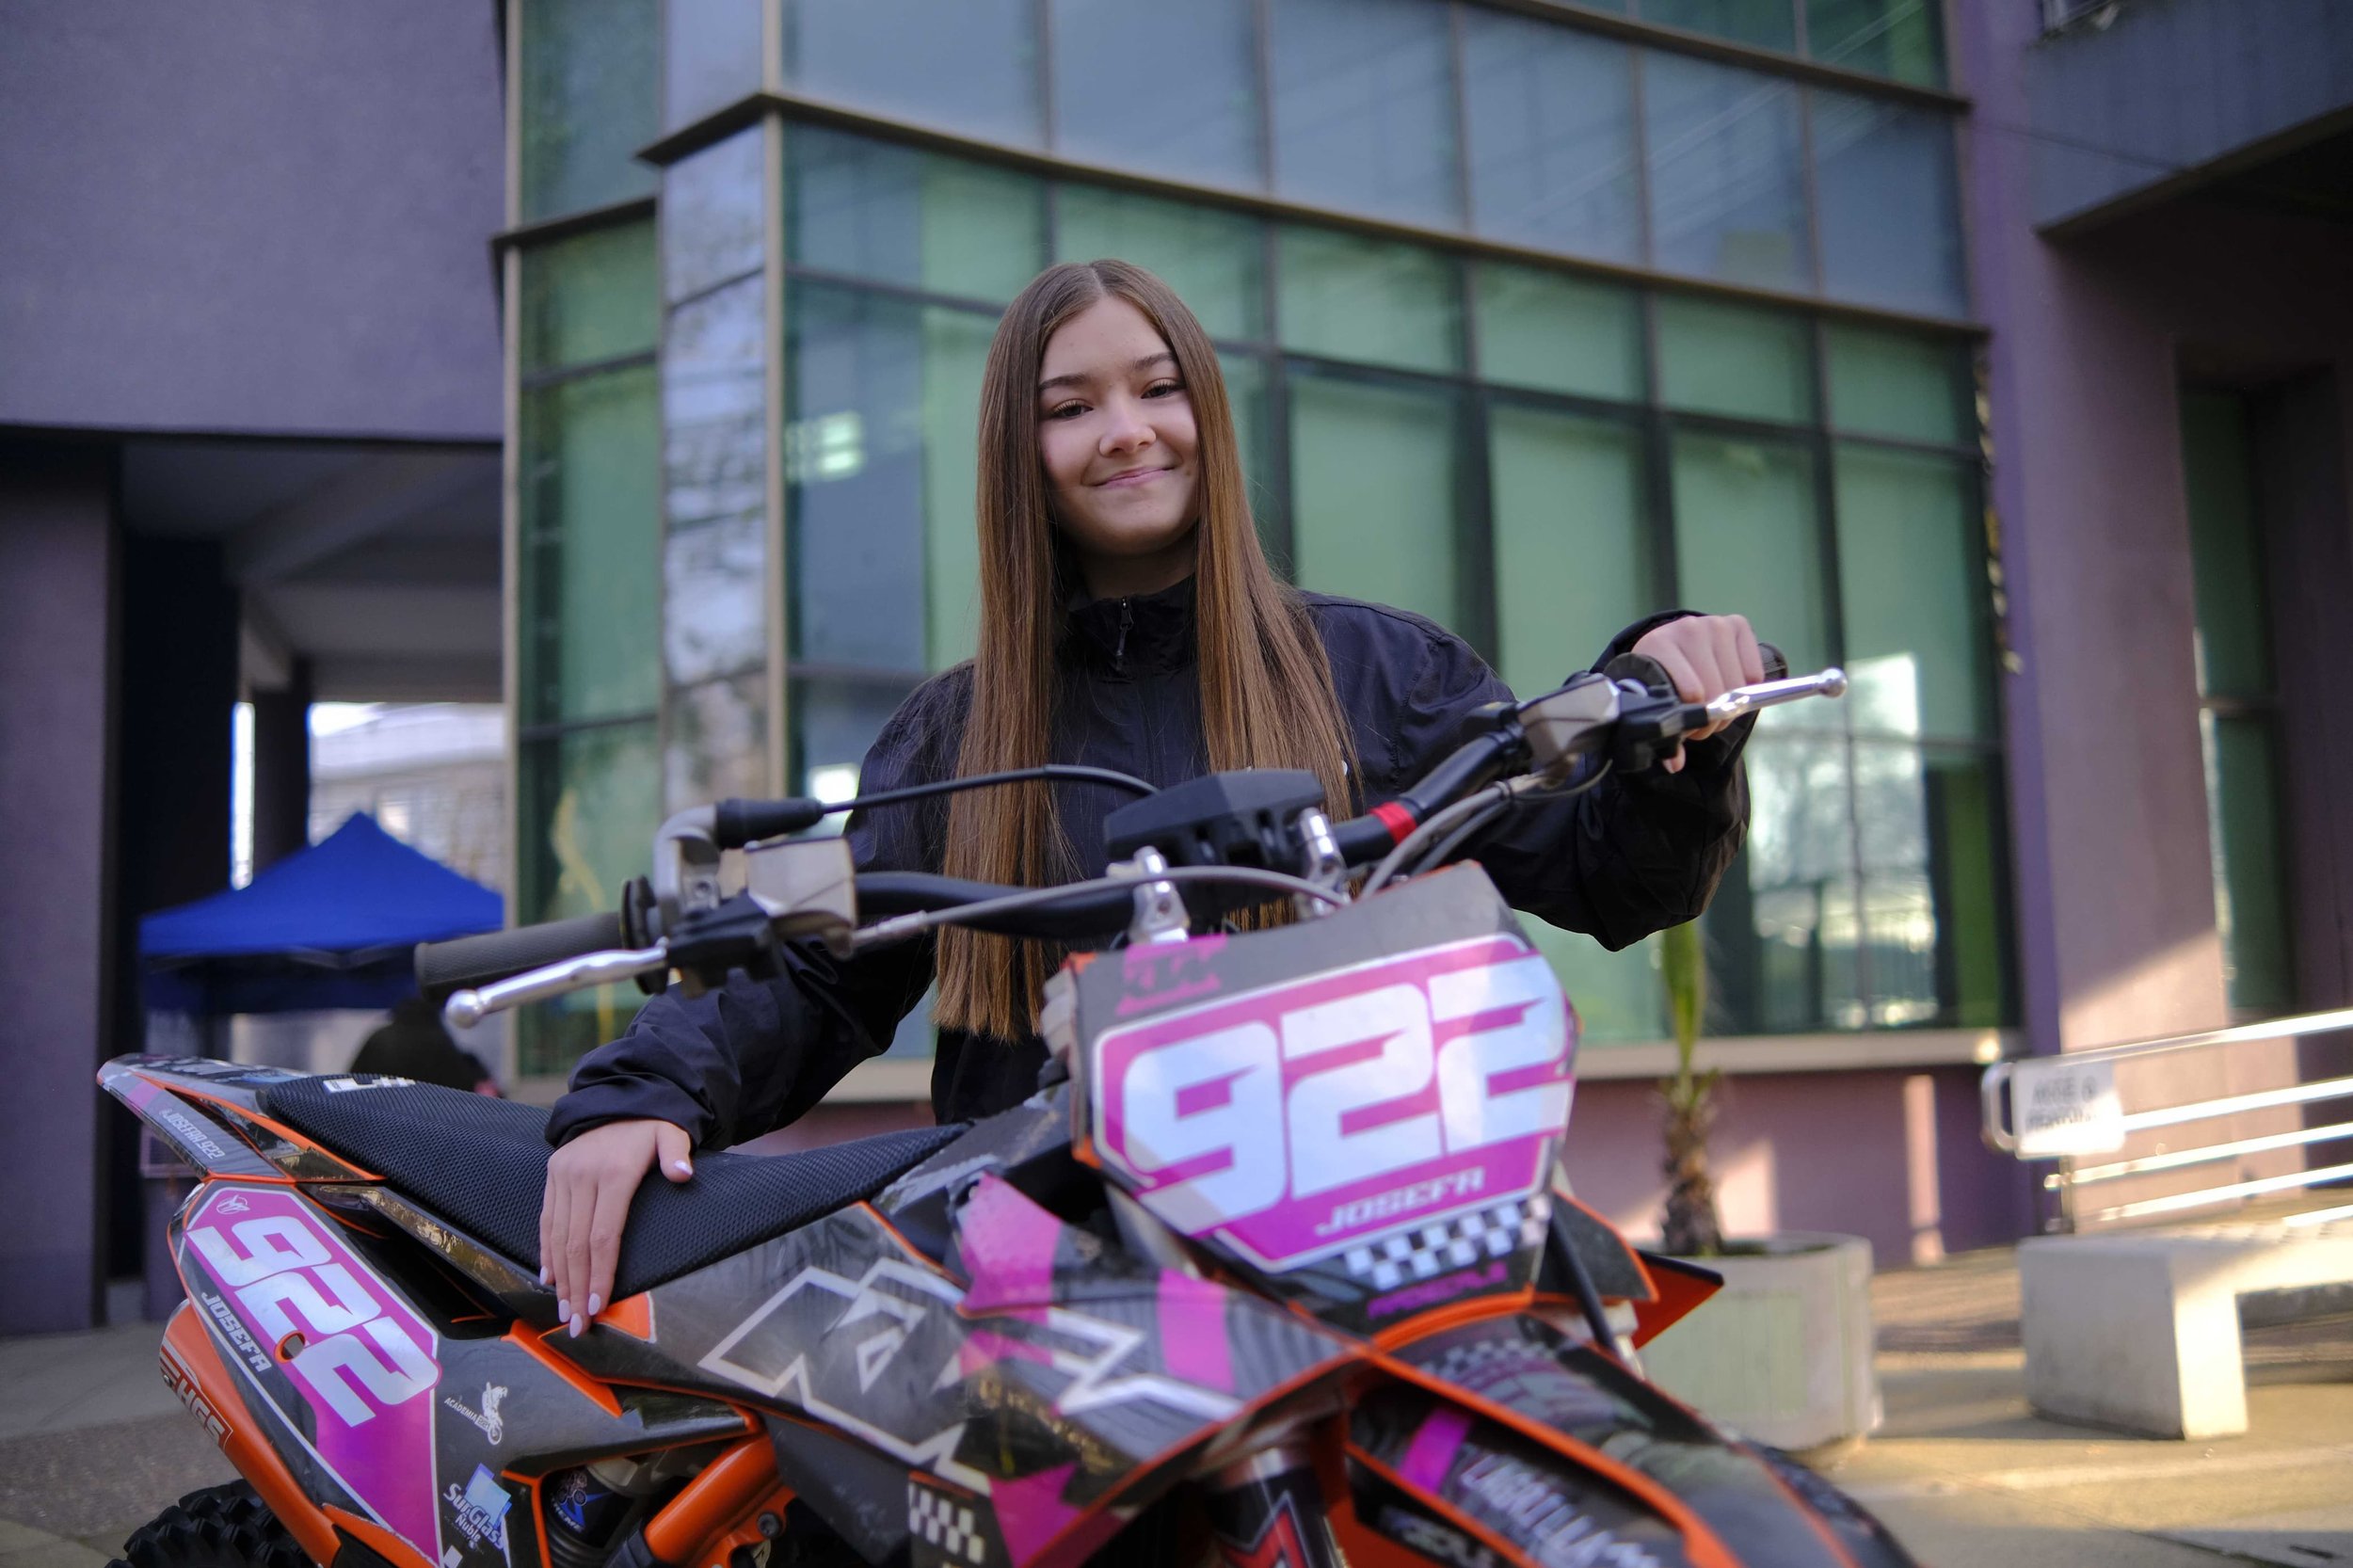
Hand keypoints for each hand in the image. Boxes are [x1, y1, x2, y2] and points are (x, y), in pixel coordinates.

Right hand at [540, 1118, 692, 1336]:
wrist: (618, 1098)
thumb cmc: (651, 1125)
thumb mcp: (671, 1132)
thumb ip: (677, 1153)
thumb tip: (683, 1174)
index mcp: (613, 1173)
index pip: (603, 1235)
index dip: (600, 1273)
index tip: (599, 1305)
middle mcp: (582, 1176)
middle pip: (576, 1244)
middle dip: (577, 1288)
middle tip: (578, 1325)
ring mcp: (564, 1176)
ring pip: (557, 1237)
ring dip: (560, 1277)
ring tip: (564, 1310)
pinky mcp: (553, 1175)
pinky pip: (547, 1220)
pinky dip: (546, 1251)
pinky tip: (549, 1277)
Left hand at [1630, 614, 1764, 772]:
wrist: (1671, 647)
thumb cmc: (1661, 678)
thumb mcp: (1656, 701)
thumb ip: (1666, 732)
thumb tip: (1674, 763)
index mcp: (1659, 645)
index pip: (1692, 692)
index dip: (1695, 719)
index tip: (1689, 728)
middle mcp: (1688, 629)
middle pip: (1717, 691)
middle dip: (1712, 716)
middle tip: (1702, 722)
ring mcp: (1715, 624)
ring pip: (1738, 685)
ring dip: (1730, 705)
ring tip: (1713, 705)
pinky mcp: (1738, 625)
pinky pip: (1754, 673)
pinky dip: (1747, 688)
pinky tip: (1729, 686)